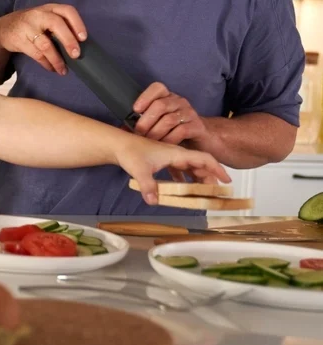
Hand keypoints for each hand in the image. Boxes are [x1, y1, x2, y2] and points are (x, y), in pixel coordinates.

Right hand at [0, 4, 86, 73]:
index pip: (67, 11)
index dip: (77, 24)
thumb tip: (79, 46)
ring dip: (57, 60)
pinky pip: (36, 54)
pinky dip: (46, 63)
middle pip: (56, 24)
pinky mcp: (20, 40)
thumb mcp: (45, 19)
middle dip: (68, 41)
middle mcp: (39, 15)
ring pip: (46, 44)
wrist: (4, 28)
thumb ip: (60, 26)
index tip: (83, 38)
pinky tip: (51, 68)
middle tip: (76, 56)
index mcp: (50, 8)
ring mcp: (28, 27)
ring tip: (63, 70)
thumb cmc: (32, 25)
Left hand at [114, 135, 230, 205]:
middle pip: (199, 165)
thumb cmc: (129, 152)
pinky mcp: (161, 160)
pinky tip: (183, 189)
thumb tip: (153, 201)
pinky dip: (184, 179)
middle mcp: (175, 153)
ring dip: (197, 179)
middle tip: (215, 194)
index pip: (203, 158)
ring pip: (189, 167)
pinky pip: (178, 170)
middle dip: (209, 178)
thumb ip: (148, 185)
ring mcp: (168, 156)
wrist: (117, 144)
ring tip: (203, 193)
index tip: (227, 180)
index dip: (217, 169)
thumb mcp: (140, 170)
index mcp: (176, 153)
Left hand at [133, 82, 206, 144]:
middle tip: (139, 133)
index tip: (136, 109)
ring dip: (156, 132)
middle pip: (160, 105)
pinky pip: (182, 131)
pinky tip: (163, 146)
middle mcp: (179, 102)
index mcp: (167, 97)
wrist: (201, 139)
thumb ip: (142, 124)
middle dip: (146, 120)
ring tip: (149, 141)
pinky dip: (169, 139)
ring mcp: (189, 113)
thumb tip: (122, 130)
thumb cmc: (174, 131)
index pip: (157, 88)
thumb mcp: (157, 124)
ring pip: (169, 119)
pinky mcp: (197, 126)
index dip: (145, 97)